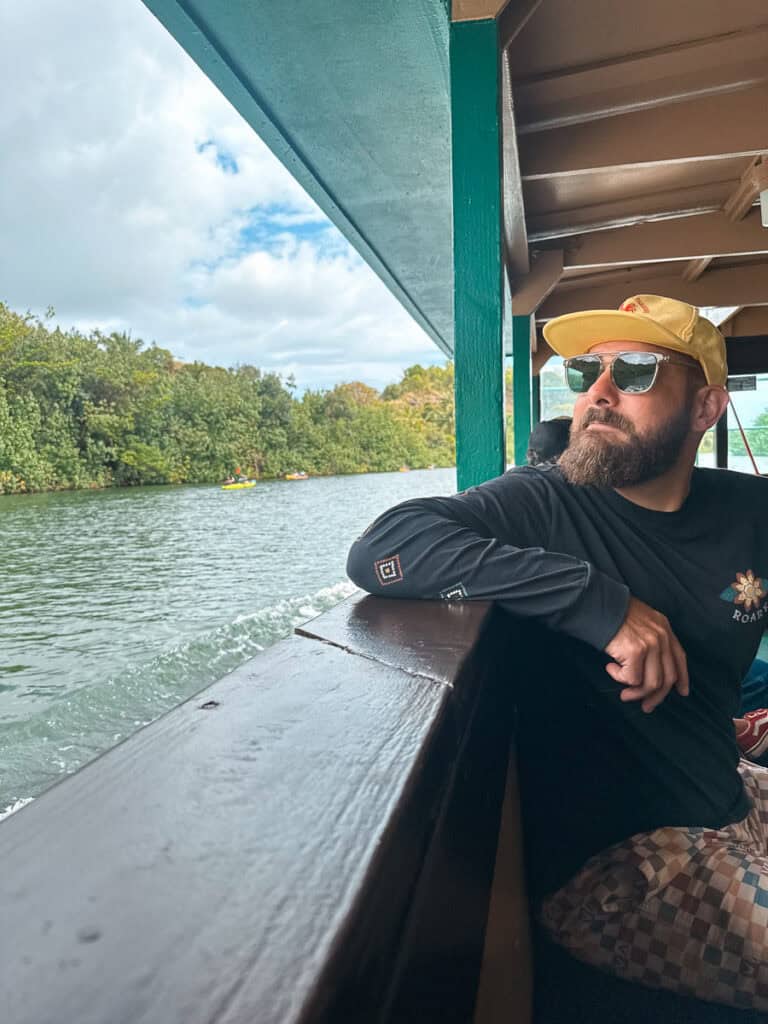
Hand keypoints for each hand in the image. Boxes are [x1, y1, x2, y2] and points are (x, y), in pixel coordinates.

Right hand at [604, 597, 688, 712]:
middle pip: (668, 676)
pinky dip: (620, 678)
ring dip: (637, 693)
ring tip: (624, 693)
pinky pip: (632, 679)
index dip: (682, 678)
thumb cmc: (610, 612)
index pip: (679, 658)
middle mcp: (661, 636)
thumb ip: (649, 638)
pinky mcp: (636, 651)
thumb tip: (649, 667)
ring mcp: (650, 644)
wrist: (595, 603)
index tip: (681, 692)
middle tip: (646, 706)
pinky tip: (610, 668)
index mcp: (664, 627)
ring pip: (652, 683)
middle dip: (657, 696)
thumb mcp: (639, 621)